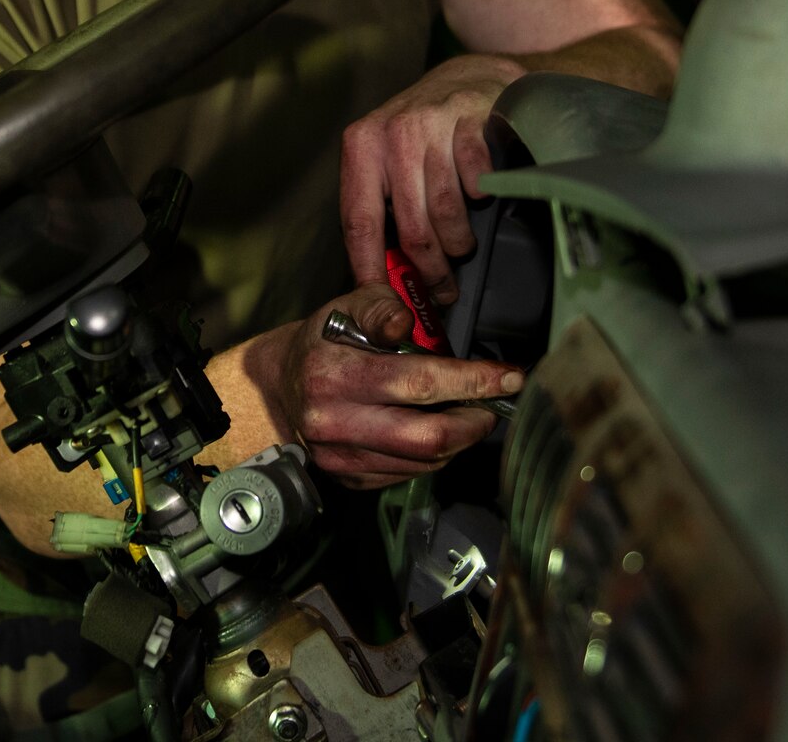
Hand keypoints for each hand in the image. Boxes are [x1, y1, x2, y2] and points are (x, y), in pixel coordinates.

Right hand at [273, 284, 524, 488]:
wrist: (278, 387)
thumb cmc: (322, 342)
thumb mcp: (346, 307)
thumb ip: (380, 308)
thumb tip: (405, 321)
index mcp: (335, 376)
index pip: (419, 383)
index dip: (473, 381)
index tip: (509, 377)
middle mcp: (336, 423)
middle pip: (429, 437)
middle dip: (475, 422)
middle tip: (492, 404)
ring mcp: (342, 458)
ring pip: (424, 462)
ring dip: (458, 439)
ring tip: (465, 413)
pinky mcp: (351, 478)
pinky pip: (410, 474)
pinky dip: (433, 454)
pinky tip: (434, 429)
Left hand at [340, 53, 522, 304]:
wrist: (466, 79)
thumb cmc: (423, 134)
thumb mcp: (388, 162)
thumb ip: (381, 208)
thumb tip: (381, 278)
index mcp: (360, 147)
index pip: (360, 221)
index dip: (370, 268)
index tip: (381, 300)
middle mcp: (392, 134)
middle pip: (410, 226)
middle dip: (429, 269)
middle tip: (442, 288)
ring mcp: (432, 123)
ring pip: (447, 211)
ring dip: (458, 241)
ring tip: (461, 246)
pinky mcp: (471, 118)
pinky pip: (478, 181)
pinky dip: (481, 198)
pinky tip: (479, 197)